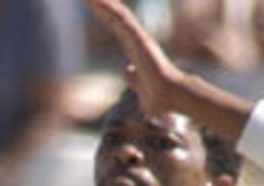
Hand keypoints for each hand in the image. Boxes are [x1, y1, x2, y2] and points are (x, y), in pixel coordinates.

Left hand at [85, 0, 186, 115]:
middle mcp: (136, 40)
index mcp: (134, 50)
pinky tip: (98, 1)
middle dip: (101, 7)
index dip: (105, 18)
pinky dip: (110, 8)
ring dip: (103, 3)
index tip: (94, 9)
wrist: (169, 97)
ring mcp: (138, 38)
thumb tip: (126, 70)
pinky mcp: (139, 38)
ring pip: (117, 14)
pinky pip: (121, 19)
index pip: (116, 29)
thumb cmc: (157, 98)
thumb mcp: (140, 88)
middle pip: (115, 18)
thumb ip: (133, 78)